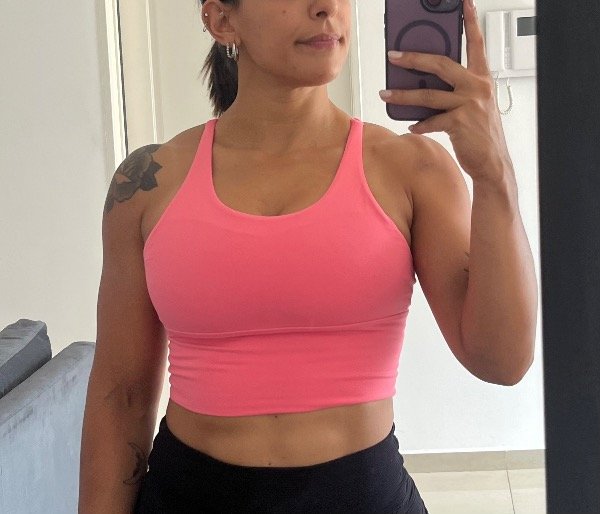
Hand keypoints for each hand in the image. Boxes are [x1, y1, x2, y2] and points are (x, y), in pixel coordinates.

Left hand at [379, 0, 513, 181]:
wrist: (493, 161)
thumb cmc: (481, 132)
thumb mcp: (474, 104)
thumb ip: (456, 91)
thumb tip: (425, 85)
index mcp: (482, 79)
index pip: (477, 44)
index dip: (470, 22)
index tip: (464, 3)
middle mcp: (477, 87)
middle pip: (440, 65)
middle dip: (413, 59)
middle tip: (394, 56)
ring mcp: (469, 105)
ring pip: (428, 95)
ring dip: (403, 95)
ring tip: (385, 94)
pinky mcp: (460, 124)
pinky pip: (431, 121)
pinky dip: (419, 125)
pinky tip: (412, 127)